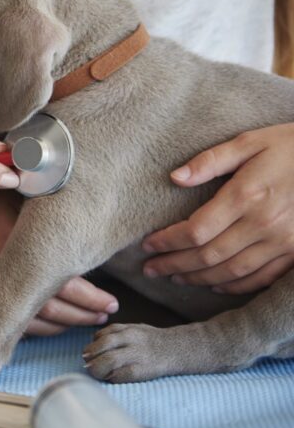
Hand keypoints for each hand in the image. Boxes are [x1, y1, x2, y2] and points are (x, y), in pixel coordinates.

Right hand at [0, 191, 118, 335]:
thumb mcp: (19, 197)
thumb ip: (50, 216)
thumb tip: (93, 214)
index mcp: (17, 250)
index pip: (65, 286)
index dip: (92, 298)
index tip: (111, 301)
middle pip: (52, 311)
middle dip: (84, 315)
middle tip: (105, 313)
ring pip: (29, 323)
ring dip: (61, 325)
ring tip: (84, 320)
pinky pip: (3, 321)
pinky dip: (30, 327)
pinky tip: (48, 322)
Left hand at [142, 123, 293, 293]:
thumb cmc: (291, 146)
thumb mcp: (250, 141)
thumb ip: (210, 160)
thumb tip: (175, 177)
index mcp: (246, 196)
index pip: (195, 230)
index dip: (167, 241)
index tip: (147, 245)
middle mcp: (264, 224)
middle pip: (208, 255)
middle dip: (174, 264)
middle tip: (150, 269)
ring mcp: (283, 242)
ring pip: (231, 271)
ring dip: (198, 278)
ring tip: (175, 277)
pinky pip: (261, 278)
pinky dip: (234, 286)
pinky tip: (214, 285)